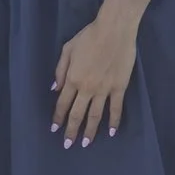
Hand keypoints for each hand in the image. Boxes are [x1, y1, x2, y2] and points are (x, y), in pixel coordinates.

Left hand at [51, 11, 137, 147]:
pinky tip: (112, 132)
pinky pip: (116, 108)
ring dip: (90, 131)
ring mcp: (104, 90)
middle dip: (71, 131)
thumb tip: (54, 89)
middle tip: (67, 145)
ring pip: (95, 115)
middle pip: (77, 114)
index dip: (58, 117)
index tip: (54, 129)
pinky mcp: (119, 87)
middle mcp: (86, 88)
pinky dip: (114, 121)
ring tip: (86, 144)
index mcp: (72, 78)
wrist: (114, 30)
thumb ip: (60, 70)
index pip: (62, 103)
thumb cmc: (89, 36)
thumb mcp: (67, 49)